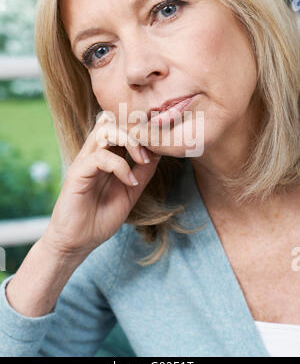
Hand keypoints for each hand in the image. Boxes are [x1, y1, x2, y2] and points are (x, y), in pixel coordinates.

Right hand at [41, 112, 160, 259]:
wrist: (77, 243)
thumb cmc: (100, 218)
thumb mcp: (131, 192)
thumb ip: (143, 172)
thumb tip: (159, 153)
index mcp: (105, 156)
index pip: (121, 126)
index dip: (141, 129)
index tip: (159, 143)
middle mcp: (93, 154)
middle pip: (114, 121)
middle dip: (137, 130)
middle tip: (151, 151)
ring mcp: (84, 161)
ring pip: (105, 130)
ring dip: (129, 141)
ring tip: (142, 160)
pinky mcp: (77, 173)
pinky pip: (100, 157)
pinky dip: (120, 166)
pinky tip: (130, 181)